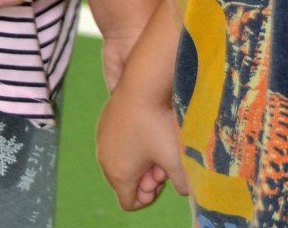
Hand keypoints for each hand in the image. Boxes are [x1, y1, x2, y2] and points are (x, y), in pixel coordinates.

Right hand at [97, 78, 188, 209]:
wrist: (142, 84)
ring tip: (155, 142)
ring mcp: (102, 139)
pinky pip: (116, 143)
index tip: (161, 176)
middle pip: (124, 181)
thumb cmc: (157, 124)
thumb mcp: (175, 158)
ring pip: (120, 161)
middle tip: (161, 158)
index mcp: (119, 174)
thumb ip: (182, 182)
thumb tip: (185, 190)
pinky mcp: (103, 122)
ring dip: (137, 159)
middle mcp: (104, 160)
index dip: (148, 195)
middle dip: (144, 175)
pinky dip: (130, 143)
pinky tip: (145, 127)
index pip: (129, 202)